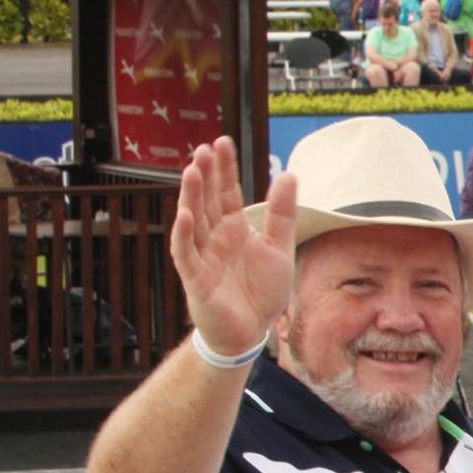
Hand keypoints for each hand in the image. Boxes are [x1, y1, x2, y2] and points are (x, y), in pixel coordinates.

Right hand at [168, 139, 296, 354]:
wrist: (251, 331)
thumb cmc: (260, 291)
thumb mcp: (279, 248)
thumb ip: (282, 214)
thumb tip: (288, 175)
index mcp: (234, 228)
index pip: (226, 192)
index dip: (224, 169)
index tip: (221, 141)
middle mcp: (214, 237)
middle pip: (206, 200)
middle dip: (205, 175)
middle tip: (204, 149)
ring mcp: (202, 256)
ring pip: (193, 220)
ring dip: (190, 196)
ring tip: (192, 170)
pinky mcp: (195, 278)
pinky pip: (185, 254)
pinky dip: (183, 235)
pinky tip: (183, 215)